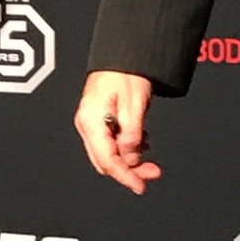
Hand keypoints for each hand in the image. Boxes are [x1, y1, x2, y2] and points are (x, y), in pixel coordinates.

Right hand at [74, 70, 160, 192]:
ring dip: (130, 158)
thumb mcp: (134, 106)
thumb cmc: (125, 72)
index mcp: (92, 122)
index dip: (125, 177)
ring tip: (150, 154)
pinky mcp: (97, 118)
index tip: (141, 186)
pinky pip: (110, 141)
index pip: (108, 161)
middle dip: (129, 170)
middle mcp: (86, 124)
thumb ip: (131, 136)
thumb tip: (130, 157)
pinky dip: (127, 146)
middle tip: (153, 172)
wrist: (121, 54)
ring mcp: (90, 122)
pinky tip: (141, 140)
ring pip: (109, 152)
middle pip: (106, 161)